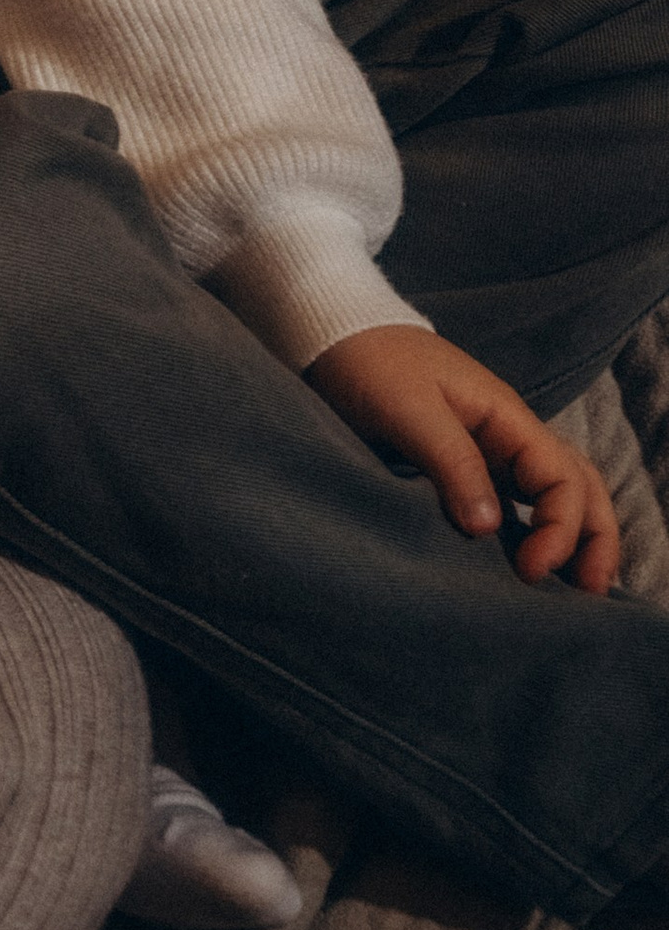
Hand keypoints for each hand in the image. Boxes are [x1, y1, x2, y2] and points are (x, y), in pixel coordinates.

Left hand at [306, 324, 618, 592]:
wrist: (335, 335)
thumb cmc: (370, 363)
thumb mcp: (408, 408)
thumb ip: (451, 461)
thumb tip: (488, 528)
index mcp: (505, 416)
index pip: (564, 477)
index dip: (561, 529)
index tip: (530, 569)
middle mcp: (509, 436)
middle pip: (580, 485)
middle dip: (594, 538)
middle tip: (590, 593)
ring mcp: (490, 451)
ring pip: (555, 495)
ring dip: (572, 539)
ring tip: (572, 592)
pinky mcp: (464, 466)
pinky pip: (515, 502)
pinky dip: (533, 534)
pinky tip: (524, 569)